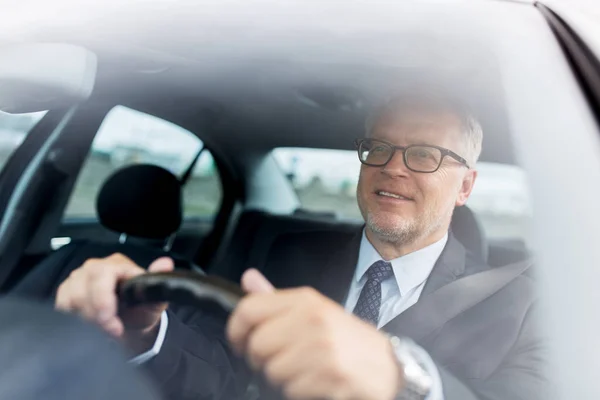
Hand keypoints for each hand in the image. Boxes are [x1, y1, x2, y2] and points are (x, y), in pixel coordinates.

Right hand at [55, 253, 173, 350]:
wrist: (130, 325)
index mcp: (116, 264)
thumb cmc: (142, 309)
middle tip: (113, 331)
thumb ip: (159, 281)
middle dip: (97, 317)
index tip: (113, 325)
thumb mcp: (155, 298)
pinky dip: (75, 320)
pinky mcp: (64, 293)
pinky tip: (90, 326)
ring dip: (88, 321)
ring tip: (105, 329)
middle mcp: (93, 267)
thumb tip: (166, 263)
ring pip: (70, 301)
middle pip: (83, 290)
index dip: (104, 301)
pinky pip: (61, 308)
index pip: (103, 275)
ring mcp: (76, 279)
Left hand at [227, 269, 402, 399]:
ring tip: (304, 370)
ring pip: (272, 371)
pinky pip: (291, 390)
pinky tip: (316, 381)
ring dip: (282, 378)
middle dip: (262, 360)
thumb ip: (276, 299)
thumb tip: (248, 278)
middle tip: (281, 359)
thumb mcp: (314, 310)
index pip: (249, 309)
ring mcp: (323, 348)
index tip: (240, 342)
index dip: (236, 330)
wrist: (387, 365)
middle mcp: (313, 319)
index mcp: (305, 300)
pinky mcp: (331, 375)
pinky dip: (299, 392)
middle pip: (257, 345)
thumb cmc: (346, 339)